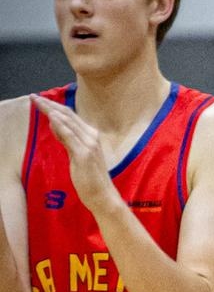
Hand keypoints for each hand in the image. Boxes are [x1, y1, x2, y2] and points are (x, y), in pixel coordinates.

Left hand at [32, 95, 118, 213]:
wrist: (102, 195)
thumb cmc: (90, 178)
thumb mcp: (76, 155)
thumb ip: (67, 139)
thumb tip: (55, 124)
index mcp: (91, 135)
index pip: (71, 116)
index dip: (55, 106)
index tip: (40, 100)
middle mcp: (92, 136)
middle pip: (68, 115)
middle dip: (49, 105)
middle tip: (34, 97)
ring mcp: (89, 144)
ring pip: (68, 122)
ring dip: (51, 110)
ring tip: (38, 102)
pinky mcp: (84, 154)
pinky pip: (70, 136)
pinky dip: (60, 125)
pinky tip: (51, 117)